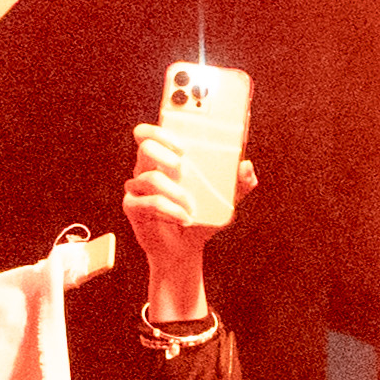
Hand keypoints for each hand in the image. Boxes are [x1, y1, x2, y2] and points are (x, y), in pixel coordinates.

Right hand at [123, 120, 249, 312]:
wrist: (184, 250)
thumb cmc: (200, 218)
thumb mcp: (226, 202)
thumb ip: (238, 184)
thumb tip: (247, 167)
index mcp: (167, 160)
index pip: (154, 133)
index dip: (162, 129)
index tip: (182, 141)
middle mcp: (148, 169)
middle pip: (145, 144)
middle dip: (163, 150)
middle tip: (181, 164)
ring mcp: (138, 187)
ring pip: (150, 176)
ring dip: (176, 192)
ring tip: (191, 206)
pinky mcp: (133, 206)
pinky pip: (148, 201)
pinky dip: (170, 210)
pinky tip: (184, 218)